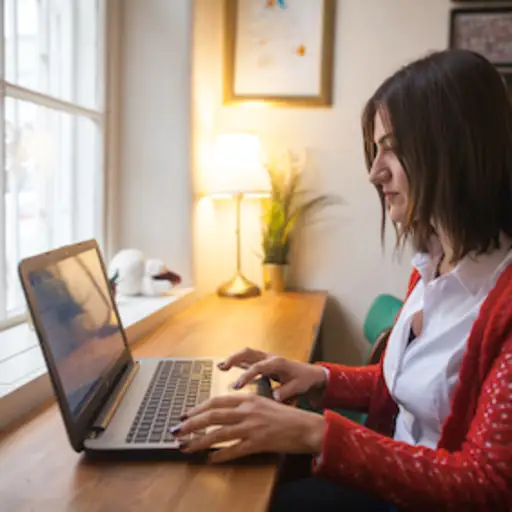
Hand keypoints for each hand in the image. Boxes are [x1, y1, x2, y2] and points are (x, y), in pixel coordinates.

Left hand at [171, 394, 325, 462]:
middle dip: (191, 423)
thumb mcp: (263, 403)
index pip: (217, 401)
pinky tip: (209, 460)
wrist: (306, 427)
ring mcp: (252, 427)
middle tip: (176, 430)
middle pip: (212, 415)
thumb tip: (224, 412)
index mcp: (248, 399)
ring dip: (199, 441)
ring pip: (218, 434)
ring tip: (185, 447)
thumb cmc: (286, 416)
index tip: (185, 414)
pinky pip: (234, 451)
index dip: (198, 408)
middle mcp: (248, 410)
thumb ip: (244, 405)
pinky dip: (219, 456)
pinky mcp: (258, 443)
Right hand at [218, 347, 327, 402]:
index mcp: (277, 363)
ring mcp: (265, 358)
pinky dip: (236, 361)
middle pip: (249, 353)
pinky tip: (224, 367)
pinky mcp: (262, 361)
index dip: (246, 375)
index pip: (258, 367)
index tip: (236, 386)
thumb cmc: (303, 380)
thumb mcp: (298, 387)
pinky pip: (247, 358)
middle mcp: (269, 357)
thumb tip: (275, 397)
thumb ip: (286, 391)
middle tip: (223, 368)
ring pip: (246, 353)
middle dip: (234, 359)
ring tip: (220, 367)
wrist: (310, 374)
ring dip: (233, 358)